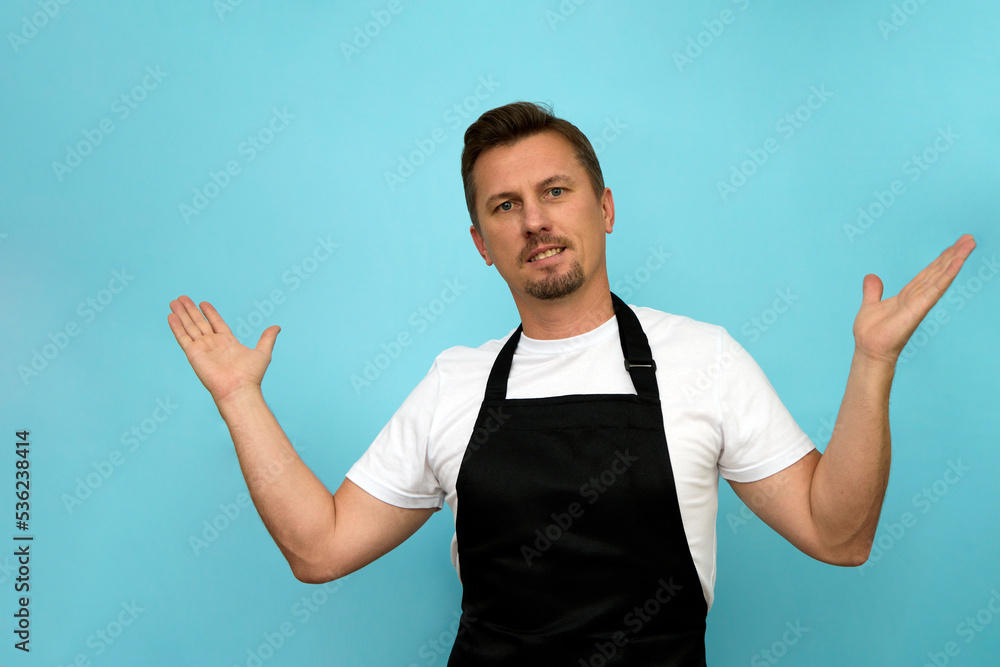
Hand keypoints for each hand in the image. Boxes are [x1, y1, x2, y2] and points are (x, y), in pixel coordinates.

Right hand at [167, 295, 279, 404]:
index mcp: (228, 342)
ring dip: (181, 314)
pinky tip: (171, 316)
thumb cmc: (251, 375)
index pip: (216, 323)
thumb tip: (277, 327)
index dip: (209, 313)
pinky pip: (183, 337)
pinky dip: (176, 326)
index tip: (202, 303)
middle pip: (199, 322)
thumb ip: (267, 338)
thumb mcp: (263, 352)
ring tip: (174, 301)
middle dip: (190, 310)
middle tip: (182, 297)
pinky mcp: (193, 353)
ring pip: (189, 327)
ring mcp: (202, 348)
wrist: (239, 389)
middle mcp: (213, 344)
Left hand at [852, 234, 976, 364]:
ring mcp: (920, 302)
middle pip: (939, 271)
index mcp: (908, 295)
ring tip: (969, 243)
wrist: (869, 350)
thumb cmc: (872, 333)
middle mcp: (918, 296)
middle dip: (953, 254)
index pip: (928, 273)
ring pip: (941, 276)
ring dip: (956, 259)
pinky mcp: (919, 307)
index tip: (953, 245)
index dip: (940, 259)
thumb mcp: (870, 305)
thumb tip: (871, 276)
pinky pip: (937, 288)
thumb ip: (873, 291)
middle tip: (969, 238)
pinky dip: (948, 274)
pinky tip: (958, 261)